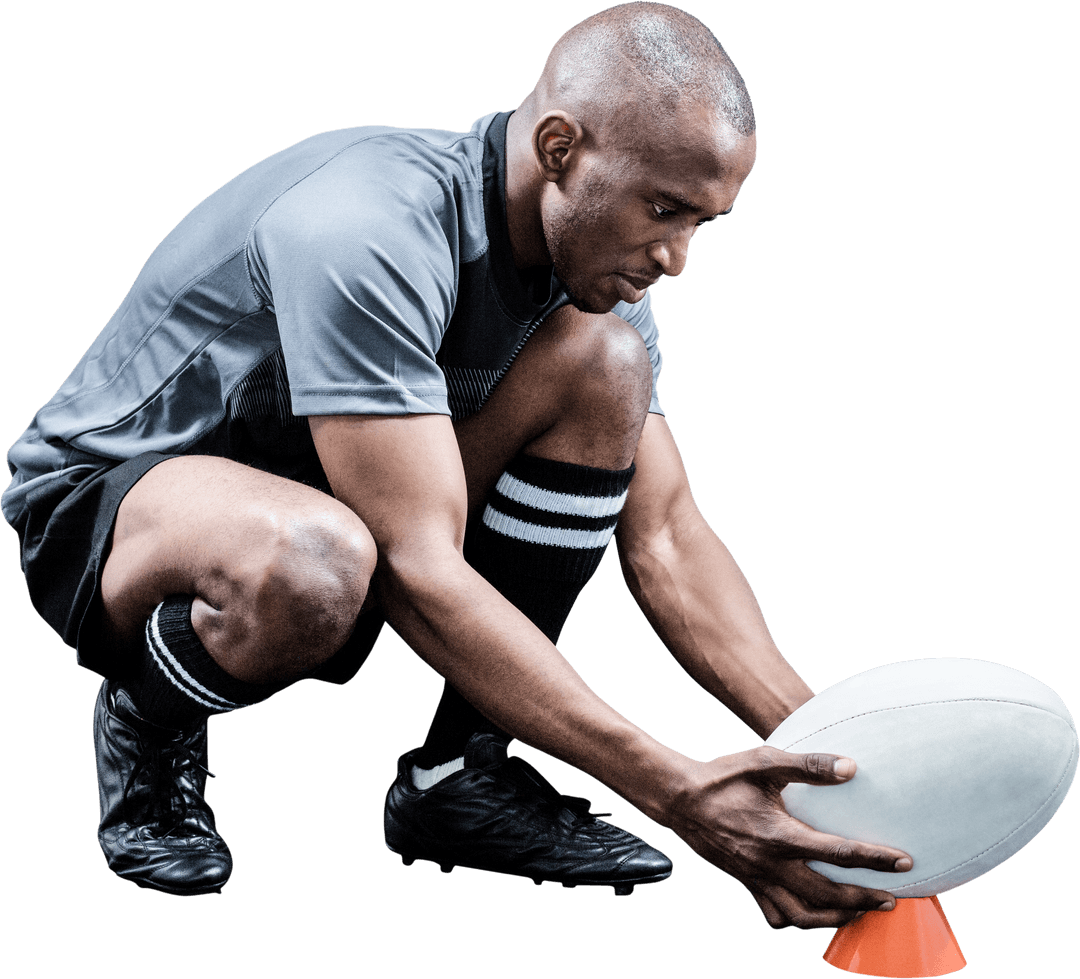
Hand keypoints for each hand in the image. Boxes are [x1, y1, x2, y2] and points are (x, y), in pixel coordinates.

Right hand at [667, 746, 912, 929]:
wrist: (681, 800)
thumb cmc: (723, 777)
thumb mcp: (764, 762)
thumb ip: (808, 765)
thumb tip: (851, 767)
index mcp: (778, 834)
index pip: (837, 852)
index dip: (875, 859)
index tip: (903, 862)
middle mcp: (769, 864)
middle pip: (827, 896)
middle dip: (864, 900)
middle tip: (891, 900)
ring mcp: (756, 879)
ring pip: (803, 916)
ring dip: (836, 918)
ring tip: (860, 912)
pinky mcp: (746, 884)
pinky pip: (776, 916)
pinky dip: (800, 921)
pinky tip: (815, 912)